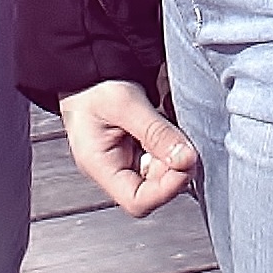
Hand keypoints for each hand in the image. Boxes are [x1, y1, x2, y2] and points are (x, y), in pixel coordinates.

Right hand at [57, 80, 198, 215]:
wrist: (86, 71)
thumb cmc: (91, 87)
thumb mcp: (125, 104)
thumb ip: (156, 132)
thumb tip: (187, 159)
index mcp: (100, 166)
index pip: (138, 202)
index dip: (167, 190)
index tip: (185, 163)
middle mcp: (114, 170)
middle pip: (154, 192)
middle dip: (174, 170)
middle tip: (184, 144)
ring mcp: (127, 162)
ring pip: (162, 177)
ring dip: (175, 158)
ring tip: (173, 130)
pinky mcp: (138, 151)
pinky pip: (162, 161)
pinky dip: (172, 149)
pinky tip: (170, 129)